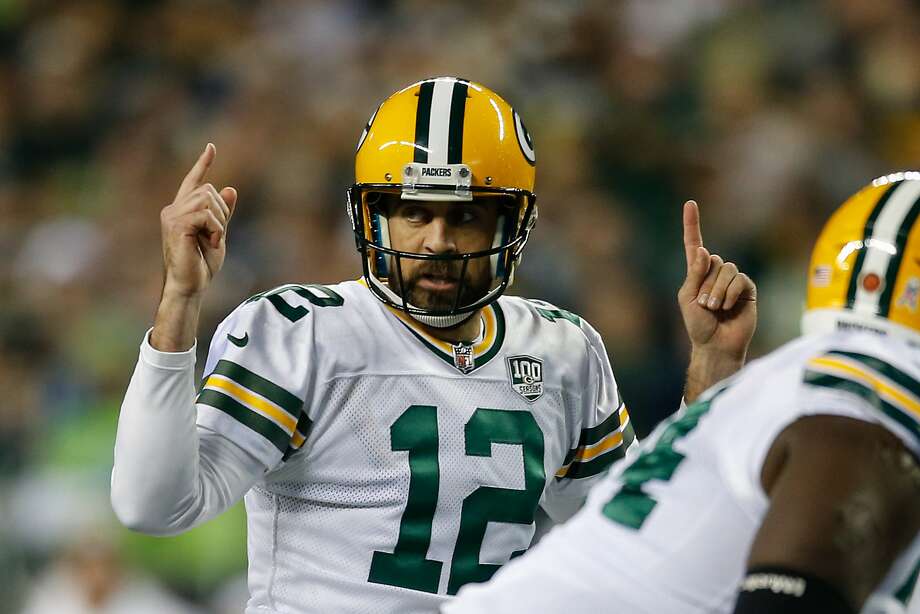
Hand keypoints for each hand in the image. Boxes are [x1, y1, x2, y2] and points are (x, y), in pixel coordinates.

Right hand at [151, 144, 236, 351]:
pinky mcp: (177, 224)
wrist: (189, 286)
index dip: (203, 164)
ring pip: (208, 200)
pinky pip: (207, 215)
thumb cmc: (201, 265)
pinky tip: (211, 243)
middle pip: (209, 191)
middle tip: (216, 237)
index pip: (193, 181)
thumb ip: (222, 213)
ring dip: (219, 223)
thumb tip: (229, 189)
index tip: (211, 147)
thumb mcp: (218, 235)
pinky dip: (216, 230)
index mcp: (182, 210)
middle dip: (222, 212)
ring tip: (211, 241)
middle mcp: (173, 209)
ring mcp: (172, 215)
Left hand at [678, 200, 756, 398]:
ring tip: (714, 309)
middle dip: (705, 284)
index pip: (694, 244)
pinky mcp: (747, 288)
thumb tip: (704, 250)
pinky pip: (739, 279)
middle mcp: (715, 272)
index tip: (690, 203)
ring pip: (726, 269)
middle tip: (704, 305)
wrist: (716, 344)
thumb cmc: (698, 324)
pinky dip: (730, 293)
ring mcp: (732, 280)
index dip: (692, 224)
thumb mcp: (688, 298)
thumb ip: (694, 274)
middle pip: (712, 261)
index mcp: (697, 272)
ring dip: (717, 291)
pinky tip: (728, 307)